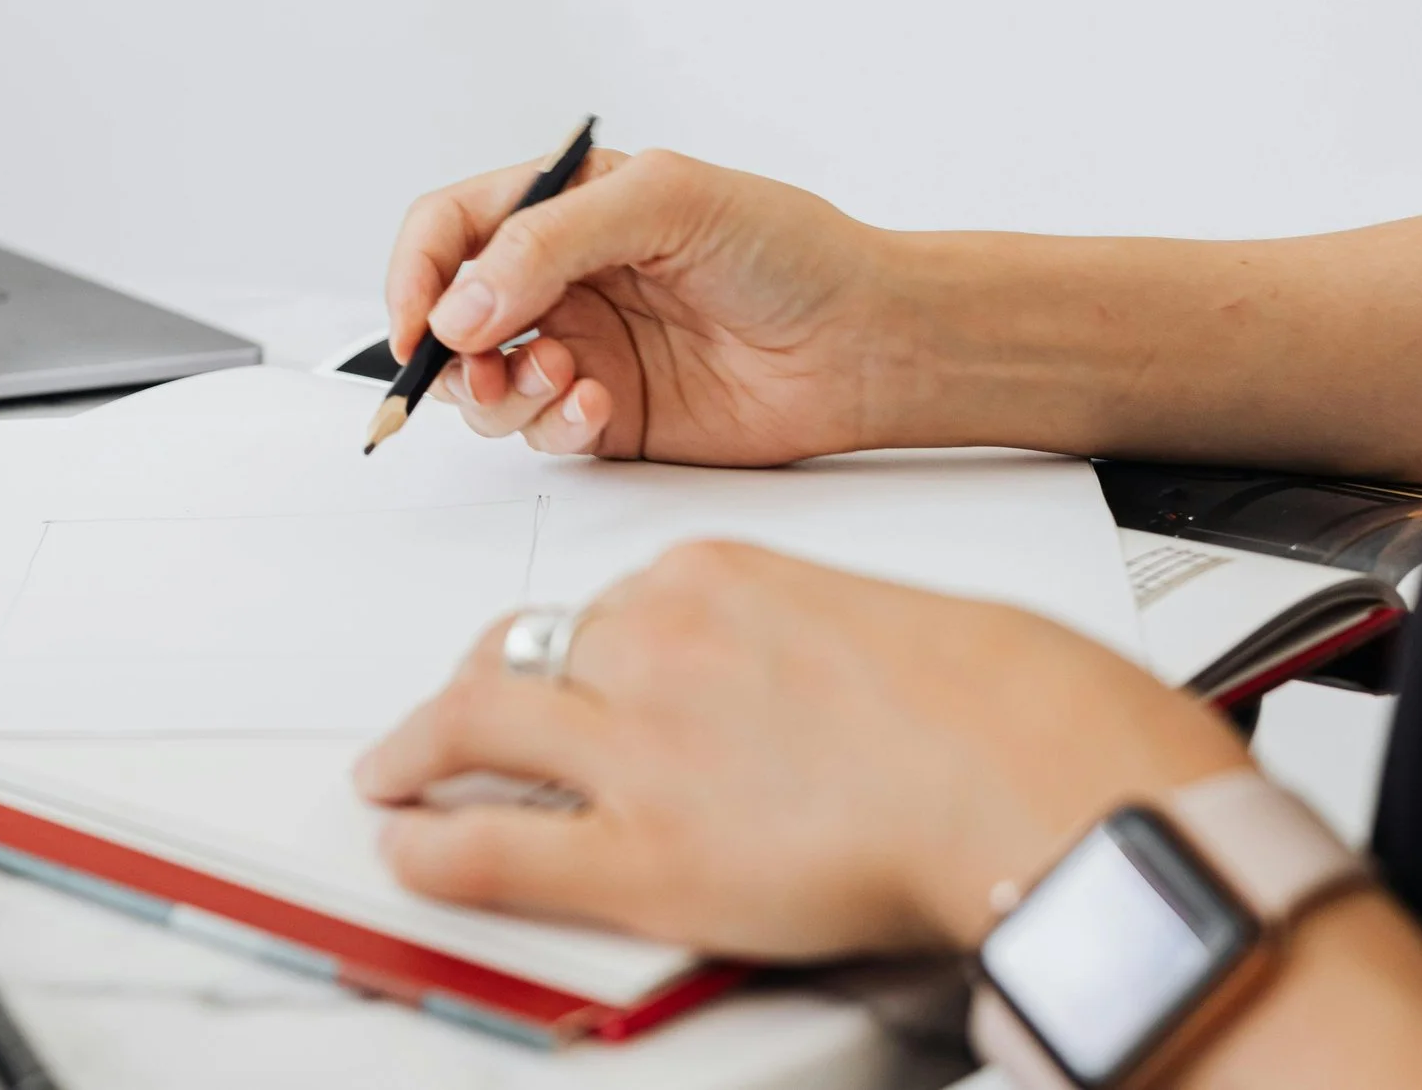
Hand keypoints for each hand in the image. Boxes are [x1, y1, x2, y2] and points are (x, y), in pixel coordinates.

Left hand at [353, 541, 1248, 957]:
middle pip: (520, 649)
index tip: (553, 666)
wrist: (1023, 765)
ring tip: (397, 767)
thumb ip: (787, 633)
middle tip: (452, 711)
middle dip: (474, 682)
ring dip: (422, 744)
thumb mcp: (860, 616)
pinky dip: (427, 842)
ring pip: (475, 723)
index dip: (564, 648)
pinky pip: (489, 844)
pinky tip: (405, 841)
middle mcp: (653, 641)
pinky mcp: (639, 849)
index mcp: (710, 573)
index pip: (599, 600)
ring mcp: (635, 744)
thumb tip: (777, 670)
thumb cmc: (987, 698)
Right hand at [386, 147, 901, 465]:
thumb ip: (551, 241)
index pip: (449, 229)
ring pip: (482, 385)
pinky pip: (539, 432)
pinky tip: (600, 408)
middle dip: (448, 350)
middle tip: (482, 366)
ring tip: (563, 382)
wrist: (865, 342)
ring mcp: (581, 348)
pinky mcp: (606, 415)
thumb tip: (463, 304)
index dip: (416, 275)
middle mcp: (561, 278)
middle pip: (449, 317)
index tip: (419, 325)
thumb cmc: (789, 250)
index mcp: (564, 204)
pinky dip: (552, 426)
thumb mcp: (665, 204)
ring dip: (501, 391)